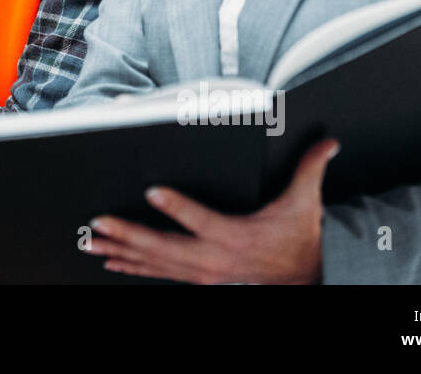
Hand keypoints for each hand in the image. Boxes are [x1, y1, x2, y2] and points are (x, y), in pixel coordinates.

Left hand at [86, 138, 338, 283]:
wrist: (309, 278)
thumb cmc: (300, 237)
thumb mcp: (305, 202)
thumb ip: (310, 168)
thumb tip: (327, 142)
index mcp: (237, 236)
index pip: (202, 220)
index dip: (177, 206)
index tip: (152, 190)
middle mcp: (216, 258)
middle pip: (165, 247)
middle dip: (129, 234)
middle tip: (100, 223)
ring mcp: (204, 273)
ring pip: (156, 263)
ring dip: (122, 251)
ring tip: (93, 242)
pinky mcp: (198, 279)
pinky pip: (160, 273)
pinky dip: (134, 266)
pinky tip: (112, 259)